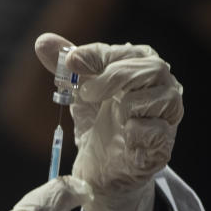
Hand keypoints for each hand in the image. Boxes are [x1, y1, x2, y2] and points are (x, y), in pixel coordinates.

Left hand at [35, 33, 182, 210]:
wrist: (101, 169)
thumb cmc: (98, 123)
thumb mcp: (79, 92)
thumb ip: (65, 67)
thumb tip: (42, 41)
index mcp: (143, 67)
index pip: (128, 51)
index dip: (98, 54)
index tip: (72, 61)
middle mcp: (164, 87)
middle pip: (152, 68)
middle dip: (114, 77)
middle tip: (86, 92)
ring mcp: (168, 116)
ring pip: (159, 98)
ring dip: (126, 106)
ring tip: (112, 119)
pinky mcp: (164, 144)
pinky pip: (153, 131)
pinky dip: (132, 133)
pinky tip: (123, 139)